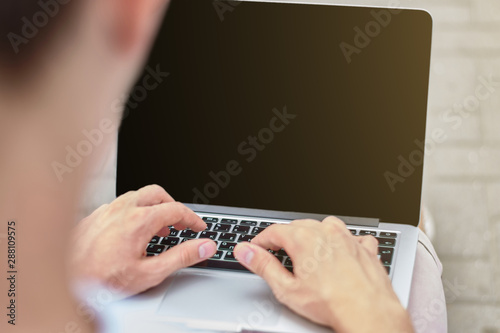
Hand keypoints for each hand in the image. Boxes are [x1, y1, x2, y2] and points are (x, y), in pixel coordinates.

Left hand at [70, 185, 216, 295]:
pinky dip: (132, 212)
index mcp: (139, 220)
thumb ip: (182, 257)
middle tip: (179, 222)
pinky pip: (117, 205)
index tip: (198, 227)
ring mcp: (105, 211)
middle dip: (172, 205)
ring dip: (152, 207)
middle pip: (156, 193)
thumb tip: (204, 246)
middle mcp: (121, 209)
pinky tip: (130, 232)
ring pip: (136, 196)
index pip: (175, 209)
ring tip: (157, 228)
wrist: (63, 282)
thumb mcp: (150, 273)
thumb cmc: (101, 280)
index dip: (192, 218)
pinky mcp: (92, 217)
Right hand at [234, 217, 413, 332]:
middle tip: (277, 253)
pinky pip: (352, 236)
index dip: (261, 240)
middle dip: (285, 238)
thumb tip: (244, 251)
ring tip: (308, 252)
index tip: (256, 248)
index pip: (274, 231)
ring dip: (313, 235)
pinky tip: (340, 253)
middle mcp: (326, 232)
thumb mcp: (286, 288)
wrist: (368, 312)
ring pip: (325, 225)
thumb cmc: (330, 303)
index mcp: (304, 239)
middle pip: (298, 226)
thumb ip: (263, 266)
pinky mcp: (365, 248)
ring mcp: (348, 238)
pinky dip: (343, 241)